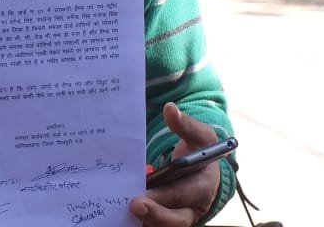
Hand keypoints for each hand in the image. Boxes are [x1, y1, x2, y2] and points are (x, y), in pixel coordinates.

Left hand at [130, 103, 222, 225]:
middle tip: (132, 206)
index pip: (184, 194)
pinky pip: (153, 225)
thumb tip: (170, 109)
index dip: (163, 198)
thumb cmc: (199, 151)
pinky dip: (138, 222)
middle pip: (176, 219)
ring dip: (145, 221)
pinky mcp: (167, 220)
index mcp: (203, 185)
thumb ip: (185, 125)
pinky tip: (120, 216)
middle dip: (154, 214)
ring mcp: (181, 217)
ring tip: (122, 214)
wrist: (203, 170)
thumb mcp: (198, 136)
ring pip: (164, 225)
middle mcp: (194, 207)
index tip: (140, 199)